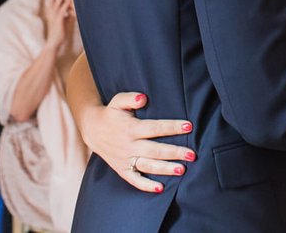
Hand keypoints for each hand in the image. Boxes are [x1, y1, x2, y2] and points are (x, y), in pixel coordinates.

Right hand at [40, 0, 73, 41]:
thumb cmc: (58, 33)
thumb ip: (65, 15)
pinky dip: (66, 5)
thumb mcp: (61, 22)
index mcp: (51, 13)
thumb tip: (71, 11)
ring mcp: (54, 17)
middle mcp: (51, 14)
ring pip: (57, 4)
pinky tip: (68, 0)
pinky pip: (62, 11)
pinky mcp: (58, 21)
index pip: (51, 0)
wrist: (54, 43)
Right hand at [73, 91, 194, 193]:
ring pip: (148, 166)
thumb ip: (130, 98)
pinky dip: (146, 186)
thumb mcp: (117, 101)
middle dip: (174, 152)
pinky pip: (134, 180)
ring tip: (182, 170)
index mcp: (130, 128)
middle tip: (192, 154)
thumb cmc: (111, 113)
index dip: (172, 127)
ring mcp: (125, 159)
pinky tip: (160, 188)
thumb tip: (143, 98)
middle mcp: (129, 146)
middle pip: (155, 150)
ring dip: (165, 169)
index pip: (155, 128)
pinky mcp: (122, 169)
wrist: (92, 130)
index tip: (189, 126)